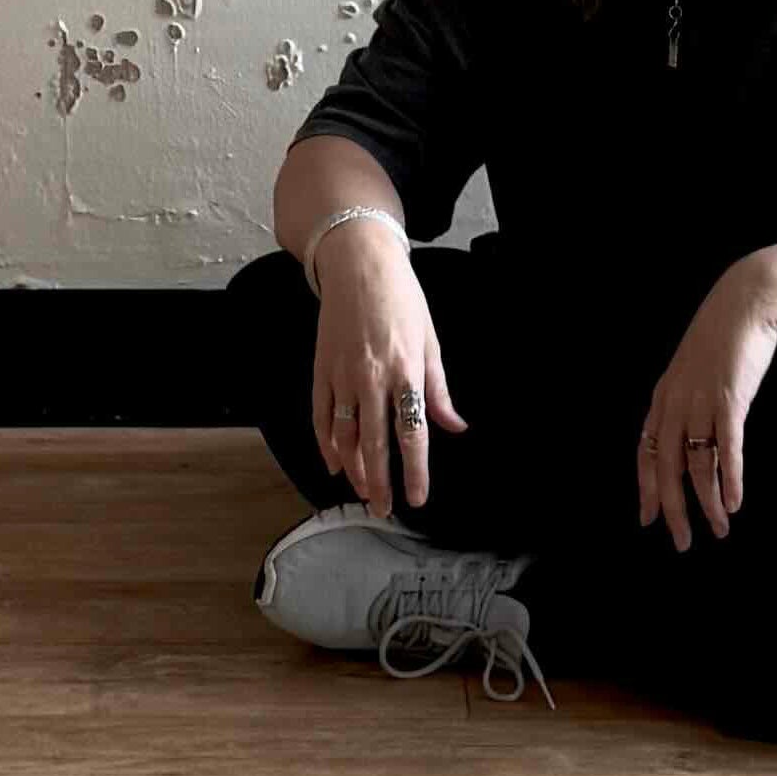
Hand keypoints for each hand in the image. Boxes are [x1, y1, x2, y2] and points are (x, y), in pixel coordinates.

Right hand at [311, 224, 467, 518]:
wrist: (359, 265)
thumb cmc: (402, 300)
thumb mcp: (430, 340)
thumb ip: (439, 389)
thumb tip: (455, 426)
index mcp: (406, 370)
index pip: (412, 433)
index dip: (415, 471)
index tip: (417, 498)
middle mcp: (372, 378)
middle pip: (376, 443)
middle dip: (379, 482)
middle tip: (383, 510)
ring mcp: (343, 375)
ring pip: (345, 436)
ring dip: (353, 469)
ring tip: (362, 492)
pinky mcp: (322, 370)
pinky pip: (321, 416)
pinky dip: (326, 443)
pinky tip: (334, 463)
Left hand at [638, 259, 776, 553]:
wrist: (746, 300)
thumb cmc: (724, 335)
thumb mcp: (694, 368)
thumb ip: (687, 398)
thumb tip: (689, 431)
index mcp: (664, 395)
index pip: (645, 451)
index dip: (646, 487)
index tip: (648, 519)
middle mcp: (676, 401)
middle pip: (666, 466)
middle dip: (673, 509)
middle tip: (682, 542)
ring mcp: (702, 400)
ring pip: (697, 464)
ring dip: (707, 502)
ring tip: (719, 529)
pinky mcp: (730, 399)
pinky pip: (726, 448)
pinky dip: (729, 478)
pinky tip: (734, 502)